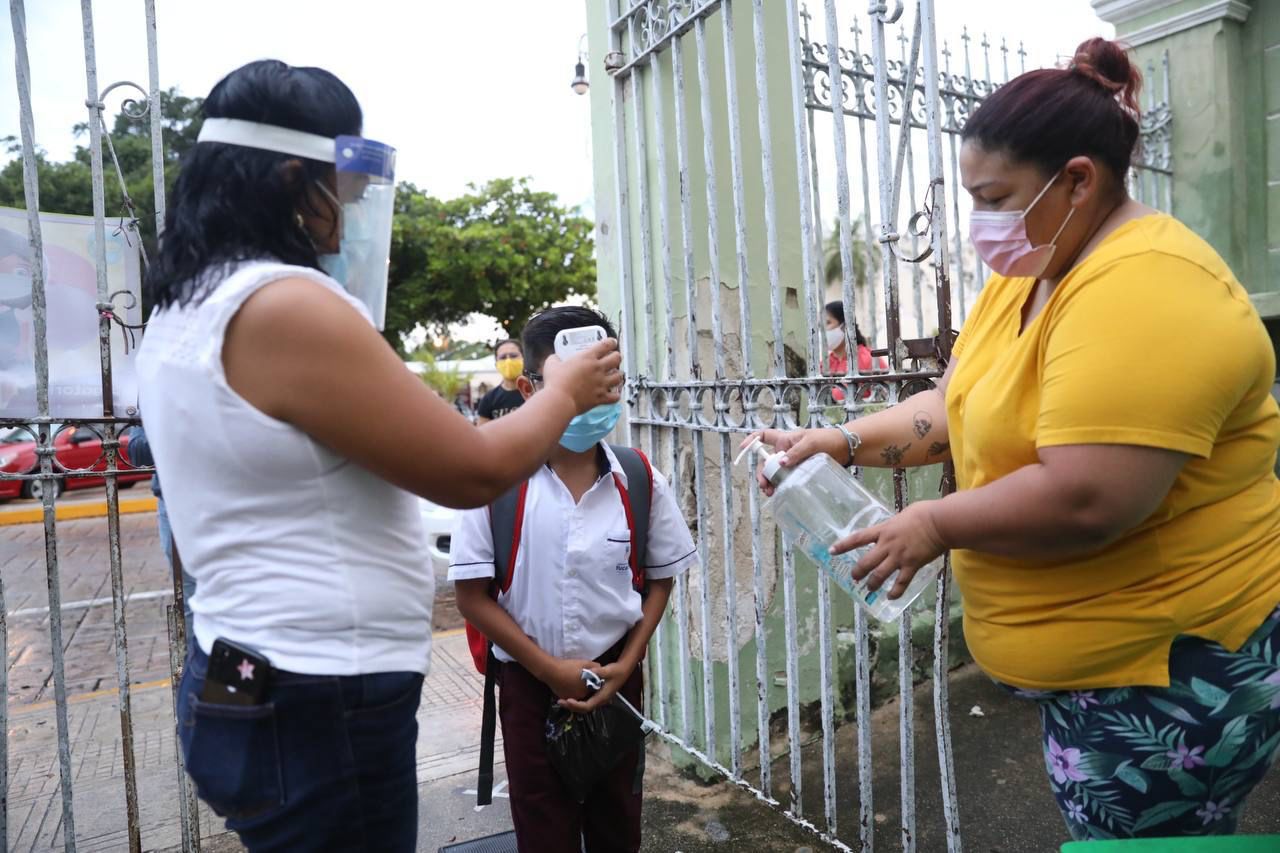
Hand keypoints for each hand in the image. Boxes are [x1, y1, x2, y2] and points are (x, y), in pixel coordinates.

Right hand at [540, 657, 596, 701]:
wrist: (551, 671)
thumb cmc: (568, 666)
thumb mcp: (584, 662)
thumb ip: (594, 666)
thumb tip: (599, 667)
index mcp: (587, 688)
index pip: (593, 685)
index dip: (591, 679)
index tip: (587, 673)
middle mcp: (580, 695)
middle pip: (585, 690)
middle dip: (584, 684)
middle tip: (579, 674)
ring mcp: (571, 697)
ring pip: (576, 692)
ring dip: (576, 687)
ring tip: (571, 676)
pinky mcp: (562, 697)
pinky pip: (568, 693)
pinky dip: (569, 689)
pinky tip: (566, 681)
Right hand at [541, 339, 623, 413]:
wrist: (560, 400)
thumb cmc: (556, 382)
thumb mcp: (552, 364)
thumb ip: (555, 359)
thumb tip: (555, 358)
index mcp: (587, 357)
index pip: (606, 344)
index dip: (611, 342)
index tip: (612, 343)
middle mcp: (598, 368)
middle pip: (617, 358)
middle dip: (616, 357)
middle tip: (613, 359)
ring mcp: (601, 383)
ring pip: (619, 377)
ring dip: (617, 375)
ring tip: (614, 376)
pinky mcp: (601, 397)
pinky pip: (615, 396)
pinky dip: (615, 395)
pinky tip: (612, 394)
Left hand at [559, 660, 634, 713]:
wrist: (623, 671)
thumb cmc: (616, 671)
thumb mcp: (608, 670)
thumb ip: (600, 671)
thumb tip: (591, 671)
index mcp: (602, 697)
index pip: (587, 706)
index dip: (577, 705)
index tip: (568, 701)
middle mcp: (600, 700)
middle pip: (583, 709)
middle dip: (571, 706)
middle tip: (560, 701)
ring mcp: (598, 699)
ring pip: (584, 706)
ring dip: (573, 704)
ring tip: (562, 700)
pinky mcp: (597, 695)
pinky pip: (585, 701)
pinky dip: (577, 701)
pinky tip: (570, 695)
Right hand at [739, 428, 846, 495]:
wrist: (845, 450)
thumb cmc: (827, 440)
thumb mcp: (811, 443)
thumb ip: (796, 452)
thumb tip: (781, 463)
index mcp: (784, 439)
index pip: (763, 436)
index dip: (751, 440)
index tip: (743, 448)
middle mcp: (785, 451)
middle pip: (766, 462)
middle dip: (762, 474)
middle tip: (764, 485)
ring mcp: (791, 463)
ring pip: (774, 473)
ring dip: (769, 482)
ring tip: (770, 492)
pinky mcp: (799, 473)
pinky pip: (785, 480)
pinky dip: (780, 487)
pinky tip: (780, 493)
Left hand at [831, 500, 945, 598]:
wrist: (940, 522)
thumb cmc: (924, 513)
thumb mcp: (901, 516)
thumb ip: (893, 525)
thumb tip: (893, 526)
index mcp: (883, 530)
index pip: (857, 538)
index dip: (843, 546)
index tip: (831, 551)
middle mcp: (887, 545)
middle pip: (866, 562)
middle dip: (857, 572)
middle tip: (854, 577)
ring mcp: (899, 557)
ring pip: (879, 575)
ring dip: (872, 583)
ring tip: (870, 588)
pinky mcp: (912, 565)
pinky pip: (901, 583)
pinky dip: (895, 592)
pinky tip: (890, 597)